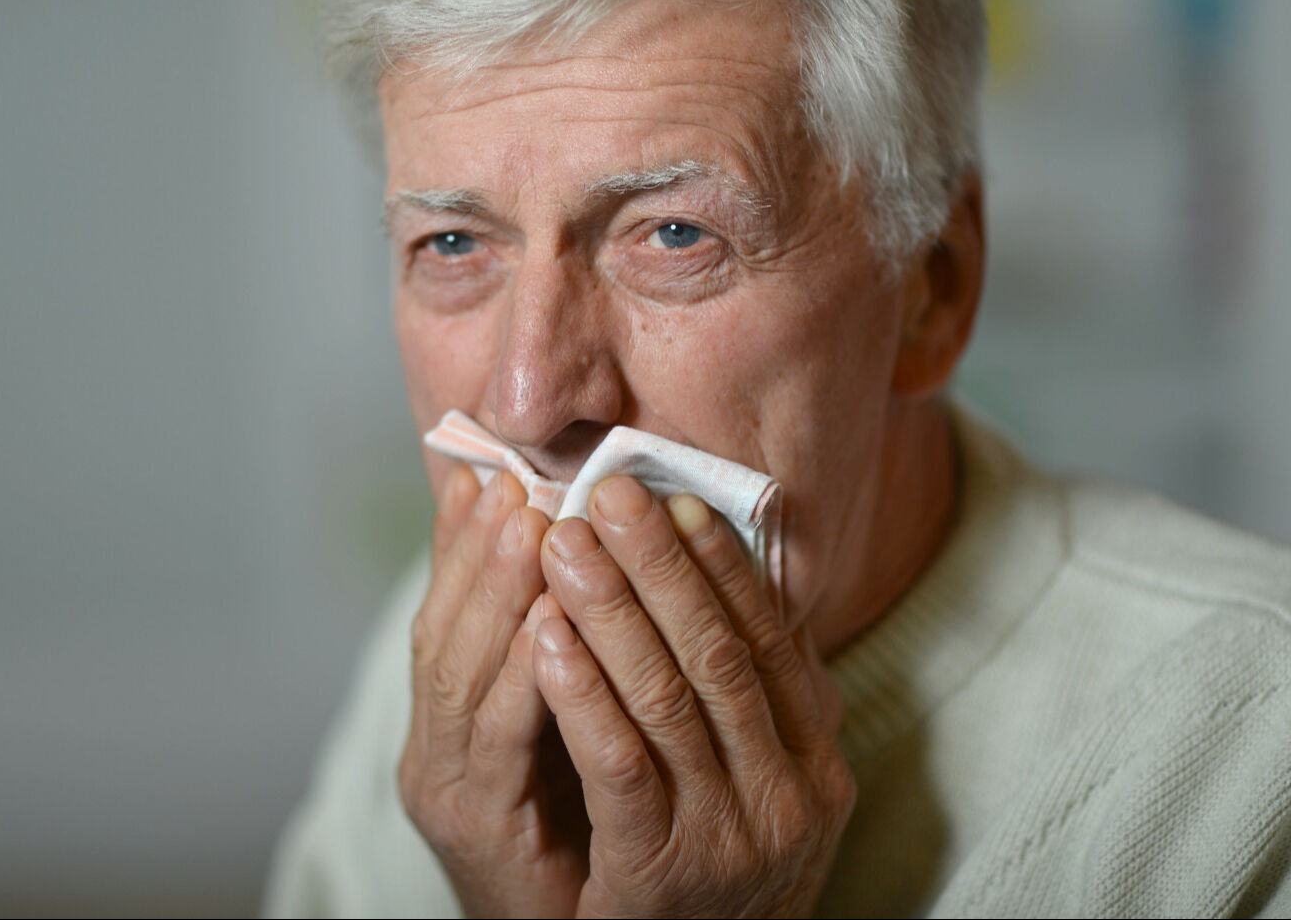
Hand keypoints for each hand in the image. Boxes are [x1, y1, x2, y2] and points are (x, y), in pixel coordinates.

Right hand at [399, 465, 589, 916]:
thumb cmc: (575, 844)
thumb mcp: (557, 740)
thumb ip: (557, 663)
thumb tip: (575, 570)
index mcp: (448, 726)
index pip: (446, 617)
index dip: (464, 545)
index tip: (496, 475)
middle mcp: (432, 752)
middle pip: (442, 633)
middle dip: (477, 552)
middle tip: (515, 483)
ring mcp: (446, 791)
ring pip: (457, 675)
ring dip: (494, 592)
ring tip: (530, 524)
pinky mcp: (476, 831)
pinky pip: (500, 743)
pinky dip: (524, 677)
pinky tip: (552, 624)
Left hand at [532, 475, 854, 917]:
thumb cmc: (710, 861)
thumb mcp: (751, 777)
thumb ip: (742, 692)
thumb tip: (711, 570)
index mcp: (814, 759)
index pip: (769, 638)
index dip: (719, 563)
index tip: (673, 495)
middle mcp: (789, 795)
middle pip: (717, 652)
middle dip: (656, 564)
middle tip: (605, 490)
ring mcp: (731, 836)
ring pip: (666, 698)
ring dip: (609, 608)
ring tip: (561, 540)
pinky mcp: (664, 870)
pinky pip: (620, 764)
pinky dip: (582, 693)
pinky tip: (546, 635)